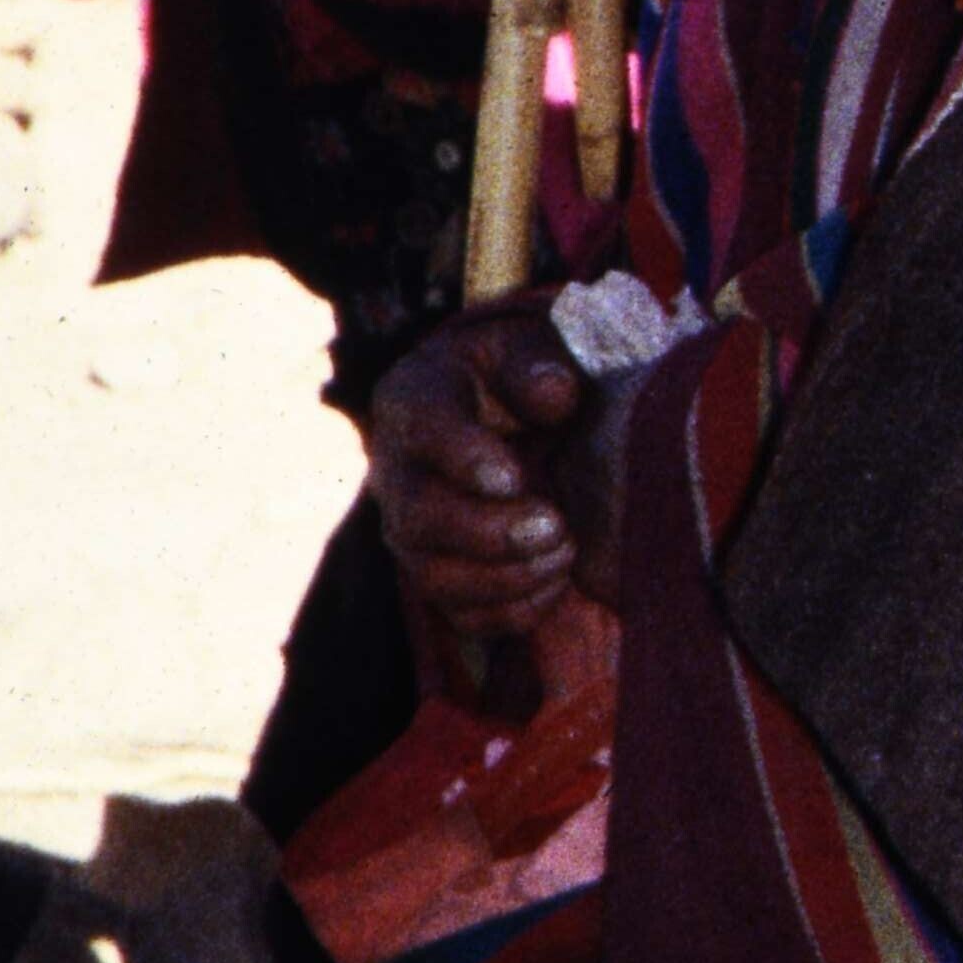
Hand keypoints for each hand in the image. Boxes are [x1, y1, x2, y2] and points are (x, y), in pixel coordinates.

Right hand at [366, 304, 619, 652]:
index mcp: (415, 400)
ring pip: (434, 577)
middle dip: (490, 532)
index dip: (461, 456)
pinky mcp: (441, 575)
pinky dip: (512, 611)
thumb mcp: (529, 347)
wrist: (515, 421)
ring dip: (506, 577)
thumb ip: (538, 362)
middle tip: (554, 523)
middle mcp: (399, 472)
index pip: (422, 428)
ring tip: (564, 552)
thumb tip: (554, 394)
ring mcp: (413, 532)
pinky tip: (555, 581)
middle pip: (419, 519)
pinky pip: (461, 615)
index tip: (512, 477)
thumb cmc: (520, 376)